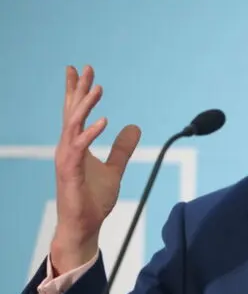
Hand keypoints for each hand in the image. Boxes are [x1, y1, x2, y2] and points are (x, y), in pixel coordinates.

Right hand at [51, 65, 140, 273]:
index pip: (74, 112)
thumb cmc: (93, 199)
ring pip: (73, 125)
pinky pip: (79, 148)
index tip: (78, 70)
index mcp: (76, 145)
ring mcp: (67, 159)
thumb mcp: (114, 169)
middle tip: (86, 68)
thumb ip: (122, 149)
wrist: (84, 226)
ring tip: (98, 88)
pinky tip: (104, 121)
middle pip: (71, 112)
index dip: (76, 91)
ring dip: (85, 106)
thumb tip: (134, 128)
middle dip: (78, 89)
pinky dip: (90, 133)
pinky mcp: (70, 172)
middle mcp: (68, 148)